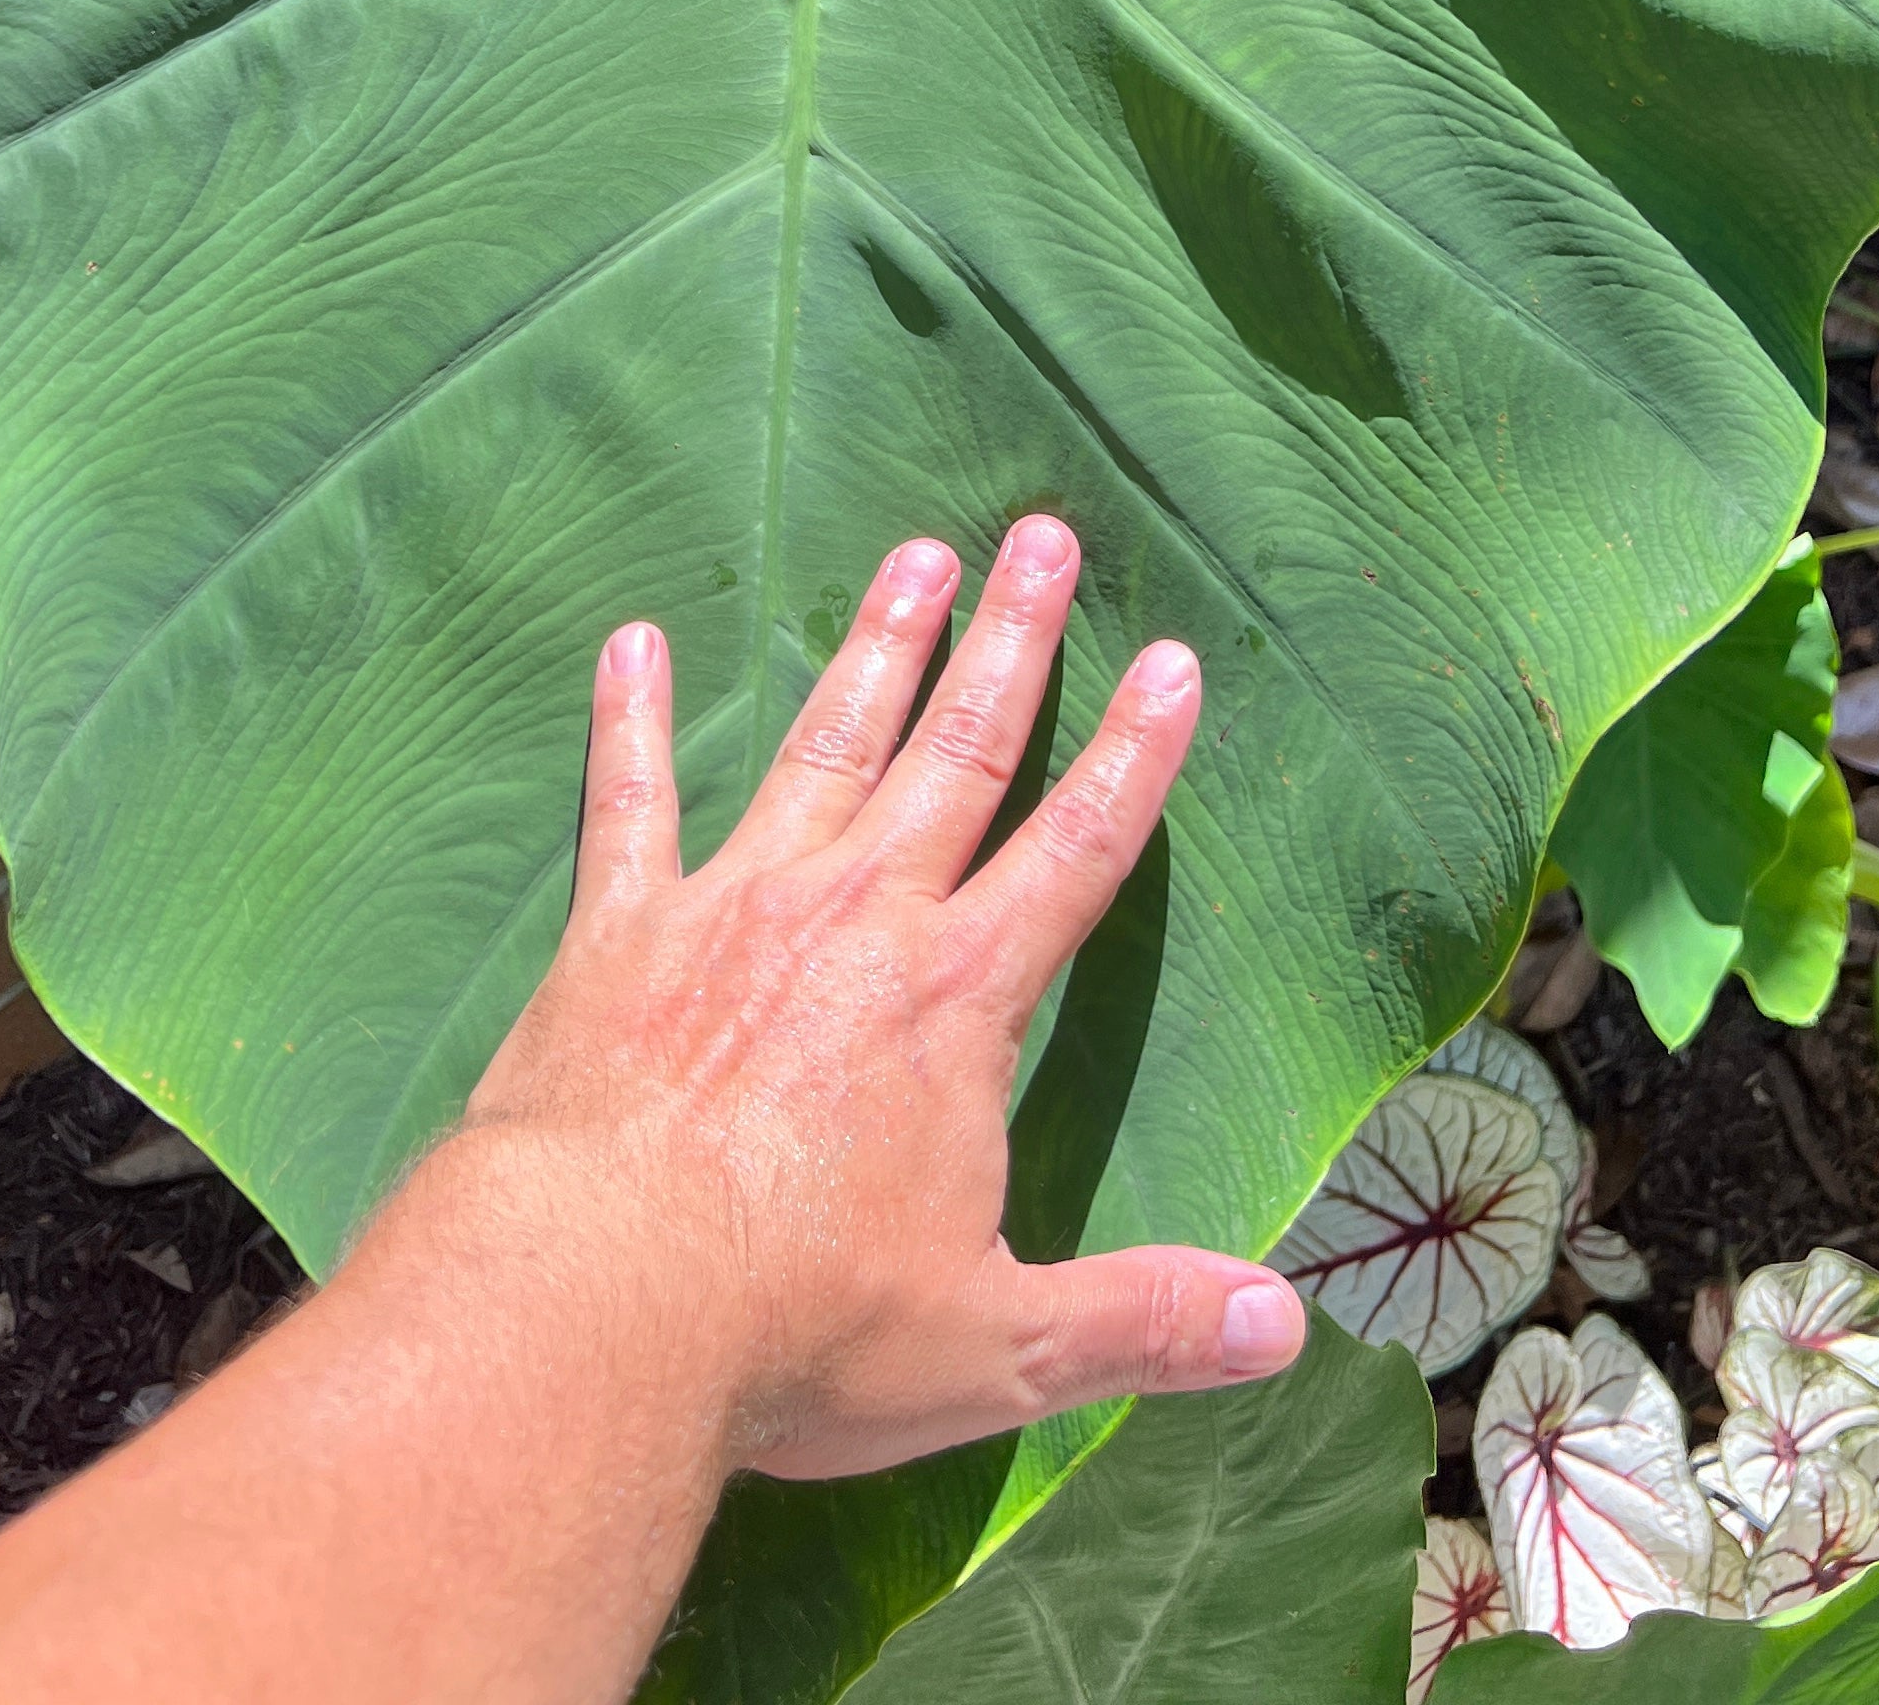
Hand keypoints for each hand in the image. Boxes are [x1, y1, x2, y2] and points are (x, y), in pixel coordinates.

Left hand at [451, 515, 1305, 1482]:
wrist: (592, 1305)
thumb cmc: (797, 1330)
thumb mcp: (997, 1345)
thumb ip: (1145, 1319)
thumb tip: (1286, 1324)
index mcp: (957, 1002)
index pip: (1076, 850)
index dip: (1132, 754)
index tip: (1172, 657)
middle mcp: (858, 918)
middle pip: (957, 753)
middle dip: (1010, 640)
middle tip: (1041, 533)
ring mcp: (734, 906)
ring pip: (825, 745)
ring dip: (874, 647)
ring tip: (913, 555)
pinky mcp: (620, 931)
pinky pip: (629, 800)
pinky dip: (631, 717)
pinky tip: (632, 641)